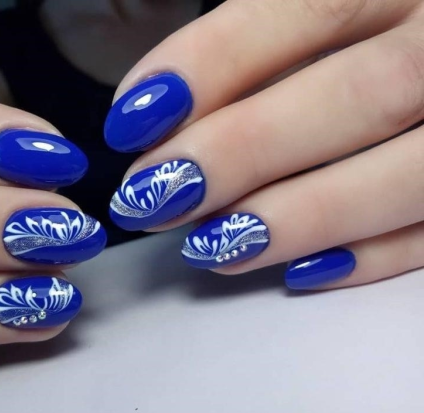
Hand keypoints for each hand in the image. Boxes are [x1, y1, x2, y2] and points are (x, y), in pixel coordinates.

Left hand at [104, 0, 423, 288]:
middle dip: (242, 154)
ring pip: (410, 174)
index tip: (131, 120)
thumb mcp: (327, 3)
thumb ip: (259, 38)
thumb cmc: (372, 28)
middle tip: (153, 196)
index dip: (211, 64)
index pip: (310, 7)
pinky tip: (302, 272)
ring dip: (300, 218)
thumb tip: (160, 108)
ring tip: (210, 244)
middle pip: (360, 96)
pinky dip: (375, 255)